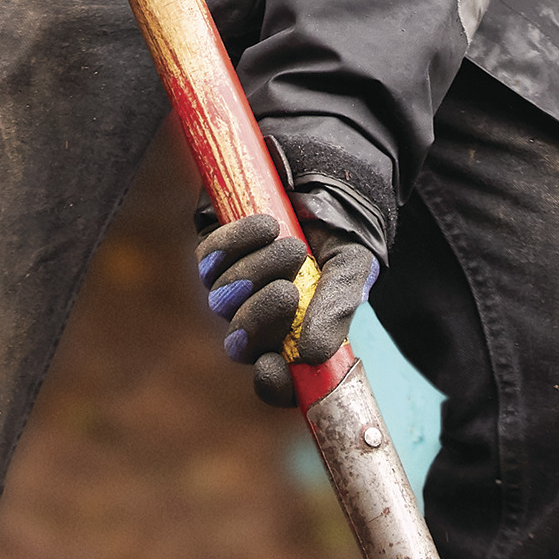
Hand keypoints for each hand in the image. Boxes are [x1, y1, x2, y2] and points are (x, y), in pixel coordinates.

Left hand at [196, 211, 380, 406]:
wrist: (321, 174)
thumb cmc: (340, 230)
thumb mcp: (350, 266)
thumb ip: (338, 307)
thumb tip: (311, 355)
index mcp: (295, 334)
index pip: (277, 381)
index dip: (272, 384)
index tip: (273, 366)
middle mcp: (258, 317)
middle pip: (239, 345)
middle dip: (259, 320)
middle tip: (287, 293)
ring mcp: (231, 286)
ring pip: (221, 301)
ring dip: (256, 273)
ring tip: (290, 245)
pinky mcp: (212, 251)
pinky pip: (208, 259)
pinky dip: (236, 243)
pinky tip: (265, 226)